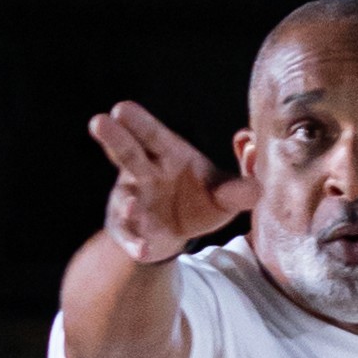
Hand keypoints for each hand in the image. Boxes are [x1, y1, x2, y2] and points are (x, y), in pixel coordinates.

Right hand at [88, 101, 252, 267]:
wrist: (175, 235)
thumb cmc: (197, 201)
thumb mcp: (223, 193)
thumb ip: (240, 187)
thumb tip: (259, 187)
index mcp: (166, 156)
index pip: (152, 136)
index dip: (139, 123)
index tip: (121, 107)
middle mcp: (143, 175)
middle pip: (128, 154)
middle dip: (115, 140)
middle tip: (98, 122)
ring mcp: (131, 203)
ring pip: (125, 200)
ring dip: (126, 204)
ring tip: (130, 204)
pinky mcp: (130, 232)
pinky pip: (132, 238)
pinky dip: (136, 243)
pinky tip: (144, 250)